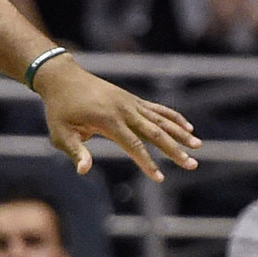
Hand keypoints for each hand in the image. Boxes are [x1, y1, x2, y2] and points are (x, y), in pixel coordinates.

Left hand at [33, 54, 200, 181]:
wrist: (64, 78)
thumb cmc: (59, 109)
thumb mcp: (60, 133)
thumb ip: (75, 151)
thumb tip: (84, 170)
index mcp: (109, 122)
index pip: (134, 146)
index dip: (148, 163)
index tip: (160, 178)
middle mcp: (126, 112)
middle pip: (156, 134)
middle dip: (175, 151)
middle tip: (192, 164)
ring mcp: (132, 104)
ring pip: (162, 121)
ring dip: (181, 134)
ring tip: (198, 145)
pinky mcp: (134, 100)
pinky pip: (159, 110)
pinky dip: (174, 118)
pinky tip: (188, 127)